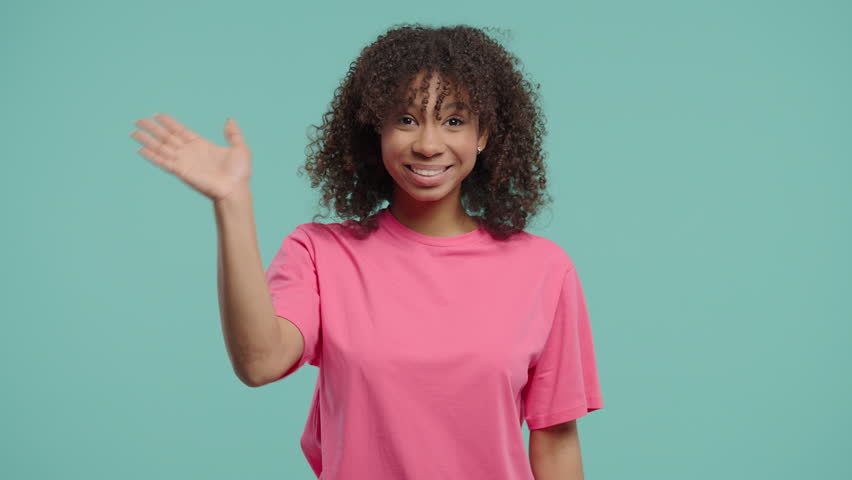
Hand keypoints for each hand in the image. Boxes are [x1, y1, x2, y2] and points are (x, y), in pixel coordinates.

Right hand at [131, 114, 252, 202]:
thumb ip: (233, 134)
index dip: (169, 122)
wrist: (235, 189)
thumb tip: (230, 119)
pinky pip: (163, 161)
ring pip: (161, 147)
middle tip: (138, 120)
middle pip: (166, 137)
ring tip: (133, 132)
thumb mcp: (240, 148)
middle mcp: (189, 152)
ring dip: (147, 140)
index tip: (157, 115)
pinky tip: (140, 149)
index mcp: (201, 145)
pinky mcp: (181, 171)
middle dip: (152, 128)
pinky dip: (151, 156)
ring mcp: (184, 161)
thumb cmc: (239, 173)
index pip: (180, 130)